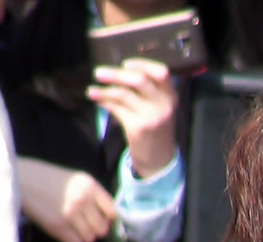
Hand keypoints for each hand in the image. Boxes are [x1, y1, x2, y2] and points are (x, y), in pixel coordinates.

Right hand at [17, 157, 116, 241]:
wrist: (20, 178)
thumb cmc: (47, 178)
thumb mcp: (74, 179)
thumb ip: (91, 195)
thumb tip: (105, 217)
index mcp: (90, 186)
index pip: (112, 211)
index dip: (107, 219)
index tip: (99, 220)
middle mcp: (83, 199)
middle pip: (102, 229)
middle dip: (94, 231)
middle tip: (84, 227)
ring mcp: (71, 213)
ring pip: (90, 239)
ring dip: (83, 238)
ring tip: (73, 231)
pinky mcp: (57, 226)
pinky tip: (66, 237)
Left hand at [87, 58, 178, 177]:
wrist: (159, 157)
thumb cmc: (156, 128)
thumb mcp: (159, 108)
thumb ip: (147, 91)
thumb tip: (118, 72)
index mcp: (170, 96)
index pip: (162, 73)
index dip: (143, 64)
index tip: (126, 63)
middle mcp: (164, 105)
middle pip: (139, 80)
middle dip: (116, 74)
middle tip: (98, 72)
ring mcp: (152, 116)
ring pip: (124, 94)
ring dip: (105, 89)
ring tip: (92, 89)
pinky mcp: (138, 127)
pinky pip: (117, 109)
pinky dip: (104, 102)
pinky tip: (97, 100)